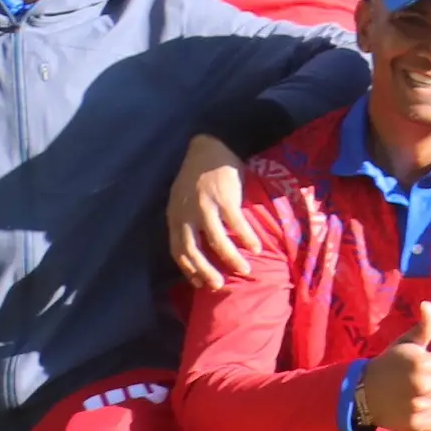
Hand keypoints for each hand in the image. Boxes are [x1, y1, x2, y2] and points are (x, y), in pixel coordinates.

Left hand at [169, 133, 256, 288]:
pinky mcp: (225, 198)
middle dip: (206, 272)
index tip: (200, 283)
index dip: (188, 269)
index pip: (177, 250)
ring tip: (244, 269)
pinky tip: (256, 247)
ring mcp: (205, 207)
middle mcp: (186, 215)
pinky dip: (246, 238)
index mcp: (175, 216)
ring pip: (216, 242)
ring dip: (230, 259)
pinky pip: (236, 225)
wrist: (208, 146)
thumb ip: (187, 219)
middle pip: (193, 252)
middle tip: (219, 285)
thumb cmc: (198, 174)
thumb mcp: (183, 199)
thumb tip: (199, 243)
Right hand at [359, 302, 430, 430]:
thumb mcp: (405, 344)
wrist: (362, 393)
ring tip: (423, 393)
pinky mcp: (416, 425)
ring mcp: (419, 407)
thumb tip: (428, 304)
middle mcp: (422, 386)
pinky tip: (419, 407)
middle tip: (427, 379)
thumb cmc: (389, 364)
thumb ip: (425, 327)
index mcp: (422, 363)